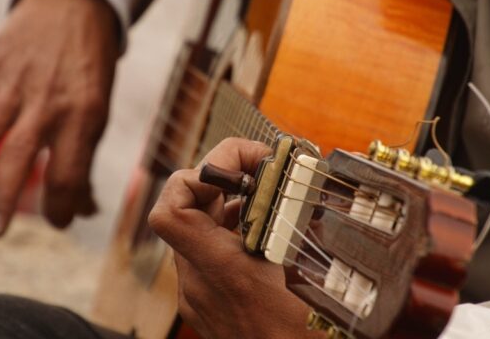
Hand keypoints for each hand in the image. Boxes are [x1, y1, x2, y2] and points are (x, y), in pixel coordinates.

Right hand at [0, 0, 118, 233]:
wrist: (76, 5)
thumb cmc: (87, 70)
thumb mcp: (98, 112)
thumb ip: (84, 159)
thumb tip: (84, 211)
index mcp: (83, 117)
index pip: (70, 172)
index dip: (64, 205)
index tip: (56, 222)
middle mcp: (48, 103)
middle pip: (24, 155)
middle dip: (6, 196)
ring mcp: (16, 84)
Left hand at [149, 138, 320, 338]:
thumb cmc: (306, 338)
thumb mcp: (318, 281)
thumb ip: (305, 229)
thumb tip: (312, 185)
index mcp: (223, 271)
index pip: (171, 208)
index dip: (197, 175)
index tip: (242, 168)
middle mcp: (200, 283)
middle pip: (186, 208)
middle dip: (220, 178)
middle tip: (262, 168)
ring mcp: (201, 296)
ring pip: (196, 230)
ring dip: (225, 202)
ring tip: (268, 193)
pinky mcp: (210, 306)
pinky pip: (207, 254)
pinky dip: (230, 231)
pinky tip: (265, 230)